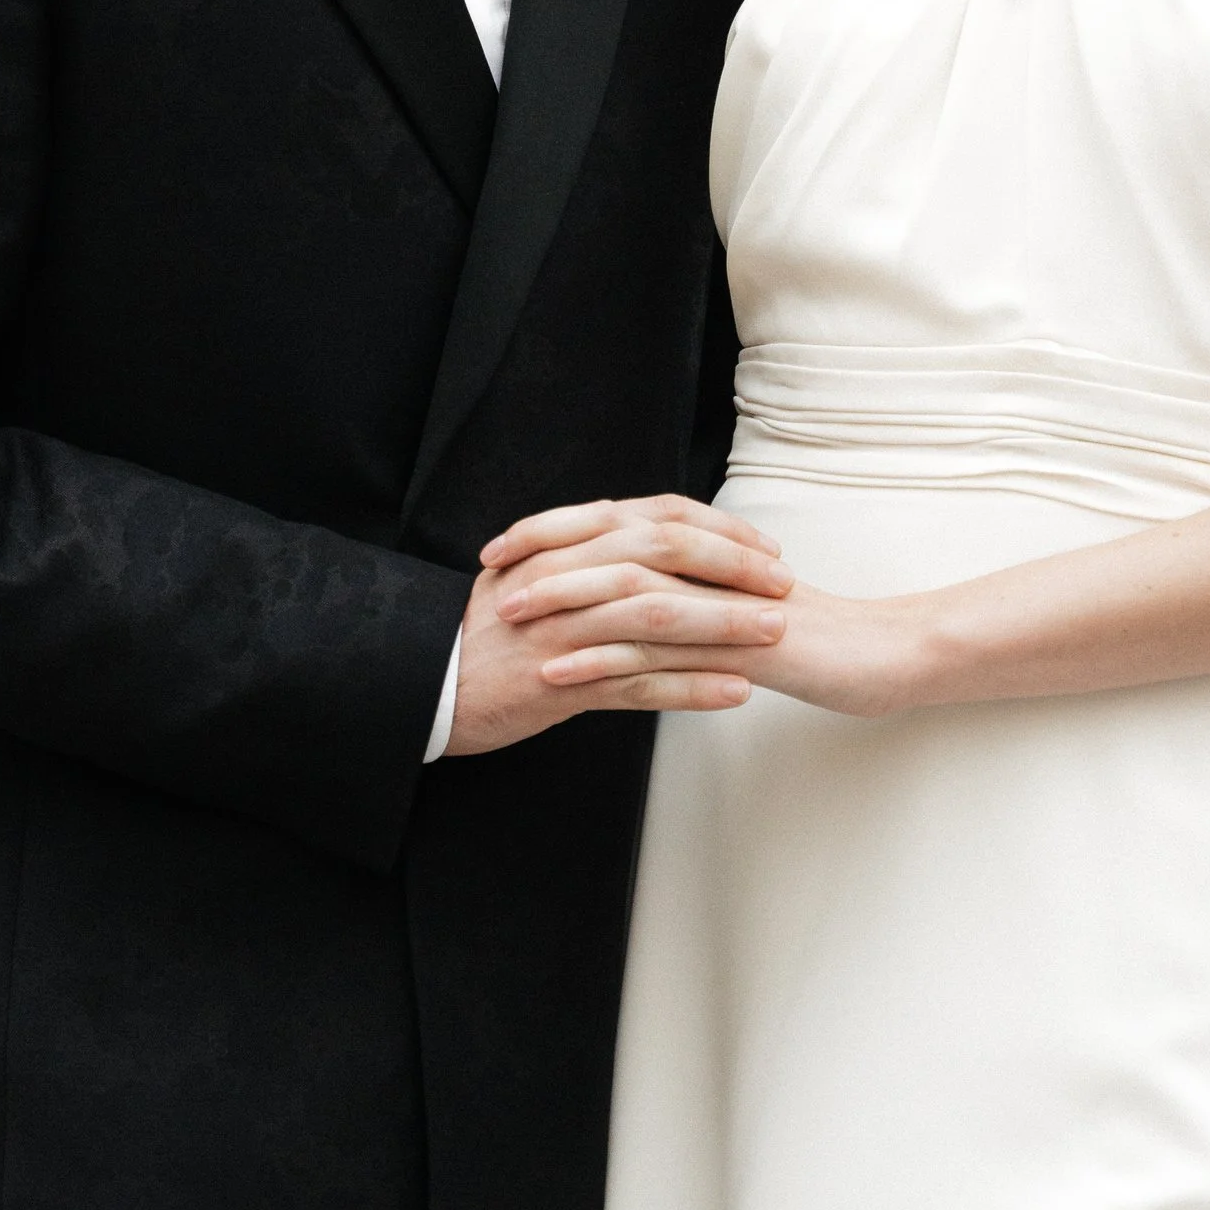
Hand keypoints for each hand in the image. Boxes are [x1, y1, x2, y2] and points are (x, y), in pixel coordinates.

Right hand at [446, 495, 793, 754]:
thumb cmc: (485, 634)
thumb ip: (588, 557)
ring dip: (723, 624)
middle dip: (731, 567)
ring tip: (775, 634)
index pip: (655, 517)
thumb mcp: (532, 576)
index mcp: (566, 545)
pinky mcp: (560, 685)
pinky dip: (690, 687)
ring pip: (657, 618)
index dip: (716, 529)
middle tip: (783, 583)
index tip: (763, 546)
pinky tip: (736, 692)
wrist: (425, 684)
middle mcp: (568, 577)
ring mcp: (564, 630)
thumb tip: (648, 545)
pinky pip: (638, 684)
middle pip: (663, 555)